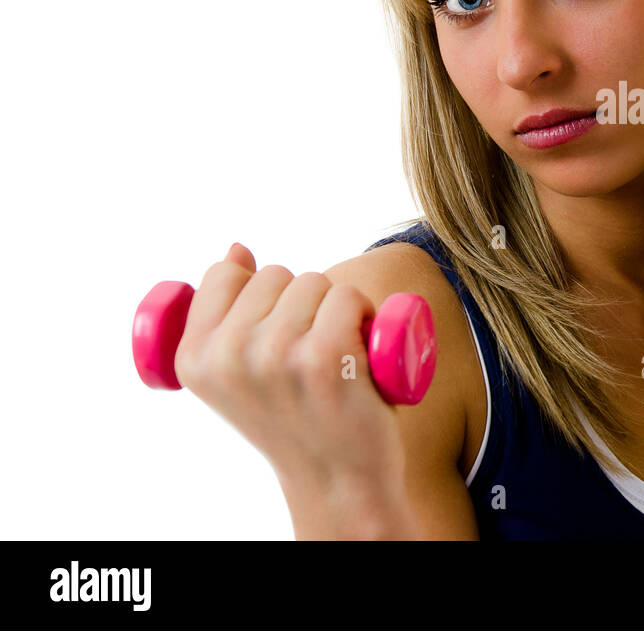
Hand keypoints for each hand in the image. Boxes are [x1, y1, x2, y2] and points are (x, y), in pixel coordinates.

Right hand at [173, 243, 406, 499]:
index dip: (262, 293)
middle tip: (312, 354)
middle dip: (304, 302)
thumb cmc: (297, 417)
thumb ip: (229, 312)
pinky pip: (349, 296)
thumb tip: (237, 249)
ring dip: (337, 309)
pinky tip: (362, 354)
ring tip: (338, 356)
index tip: (276, 335)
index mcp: (193, 358)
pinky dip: (366, 315)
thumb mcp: (241, 372)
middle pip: (278, 273)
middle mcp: (226, 356)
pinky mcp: (323, 356)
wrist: (338, 480)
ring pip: (316, 282)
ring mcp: (273, 355)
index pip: (225, 272)